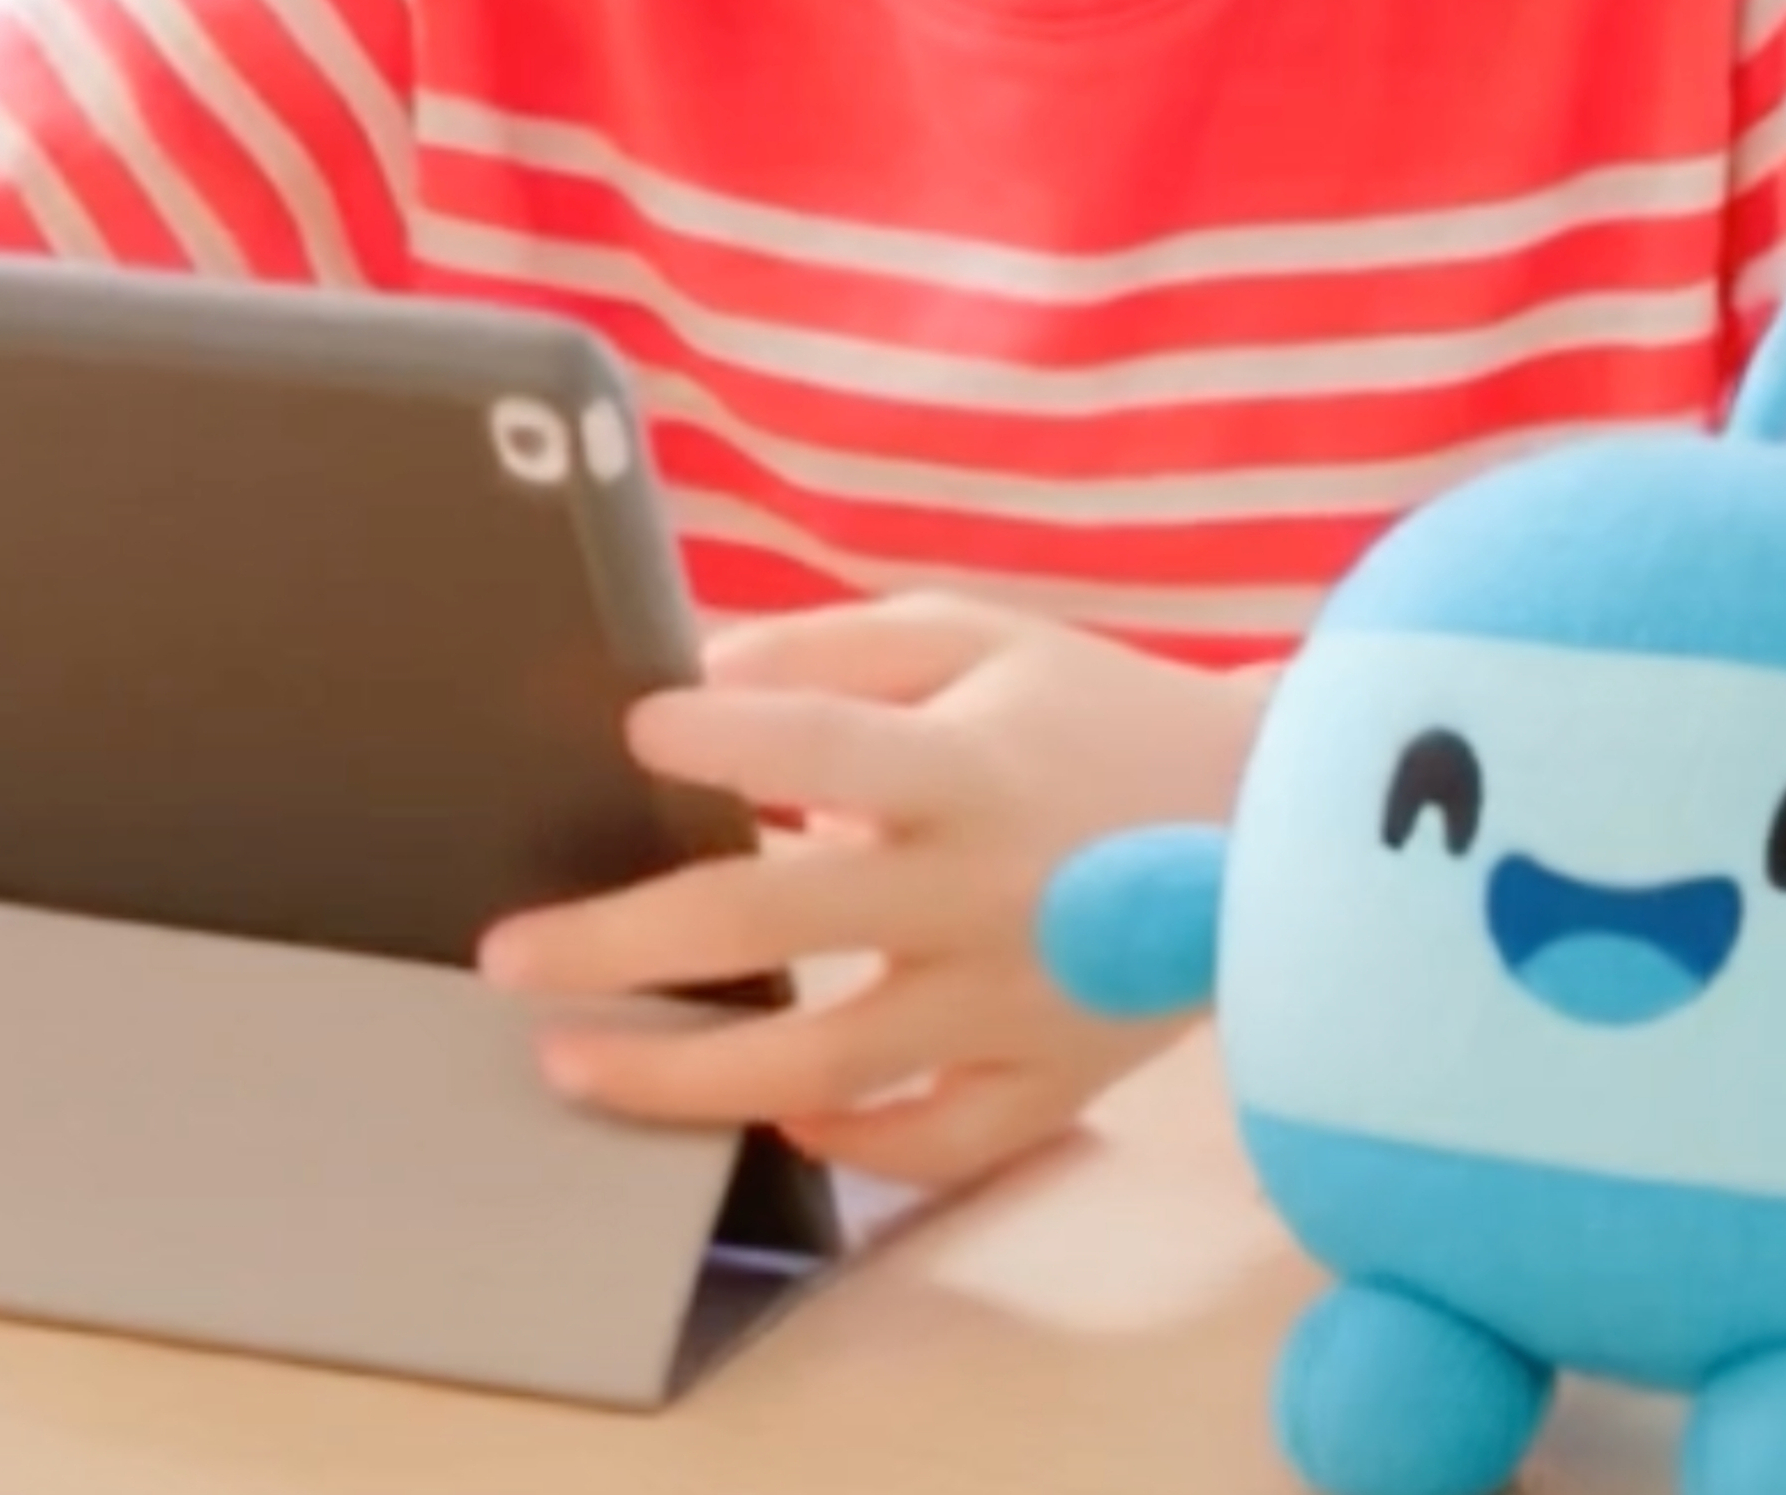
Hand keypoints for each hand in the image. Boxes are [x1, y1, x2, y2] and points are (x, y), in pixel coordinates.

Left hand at [474, 592, 1262, 1189]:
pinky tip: (773, 1123)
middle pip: (782, 921)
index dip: (731, 734)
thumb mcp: (977, 638)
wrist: (1279, 827)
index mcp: (966, 765)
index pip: (828, 743)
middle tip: (507, 957)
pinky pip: (937, 1145)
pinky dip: (851, 1146)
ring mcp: (1014, 1005)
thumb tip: (693, 678)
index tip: (633, 727)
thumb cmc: (1097, 714)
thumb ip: (832, 653)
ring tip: (571, 1066)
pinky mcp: (1053, 1082)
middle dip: (627, 943)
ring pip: (830, 1066)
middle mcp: (980, 892)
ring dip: (688, 1076)